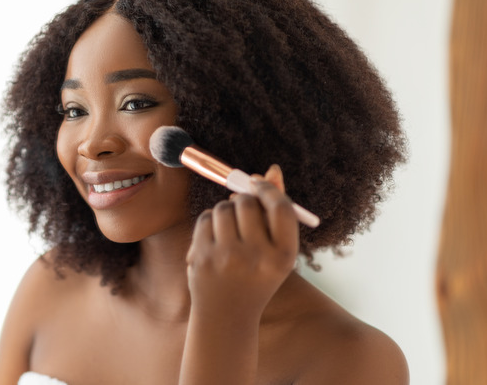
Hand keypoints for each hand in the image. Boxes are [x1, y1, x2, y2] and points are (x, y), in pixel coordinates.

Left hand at [186, 164, 298, 318]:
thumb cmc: (256, 275)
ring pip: (223, 207)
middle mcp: (257, 257)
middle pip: (247, 203)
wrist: (227, 315)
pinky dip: (210, 222)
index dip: (269, 189)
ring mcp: (227, 258)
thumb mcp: (274, 250)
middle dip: (243, 200)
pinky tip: (215, 242)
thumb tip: (272, 170)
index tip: (259, 183)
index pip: (280, 207)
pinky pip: (205, 218)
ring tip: (229, 231)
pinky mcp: (203, 257)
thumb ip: (275, 210)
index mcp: (283, 257)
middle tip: (243, 210)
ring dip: (225, 211)